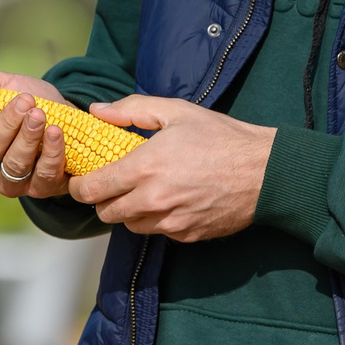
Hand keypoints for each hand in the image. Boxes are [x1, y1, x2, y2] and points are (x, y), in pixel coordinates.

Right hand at [0, 69, 73, 200]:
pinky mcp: (39, 188)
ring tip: (40, 115)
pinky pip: (43, 175)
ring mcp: (10, 182)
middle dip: (6, 124)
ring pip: (14, 165)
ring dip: (28, 137)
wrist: (65, 116)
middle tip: (25, 101)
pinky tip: (55, 132)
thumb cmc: (23, 102)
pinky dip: (50, 153)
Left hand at [68, 95, 273, 242]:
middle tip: (113, 183)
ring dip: (129, 211)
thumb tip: (97, 111)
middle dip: (103, 200)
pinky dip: (156, 219)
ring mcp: (171, 221)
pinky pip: (158, 232)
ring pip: (131, 225)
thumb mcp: (176, 112)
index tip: (81, 181)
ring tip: (144, 190)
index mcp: (145, 167)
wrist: (265, 171)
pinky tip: (170, 200)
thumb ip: (130, 109)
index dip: (79, 187)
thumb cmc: (222, 137)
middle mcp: (154, 200)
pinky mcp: (188, 235)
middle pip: (106, 213)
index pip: (92, 190)